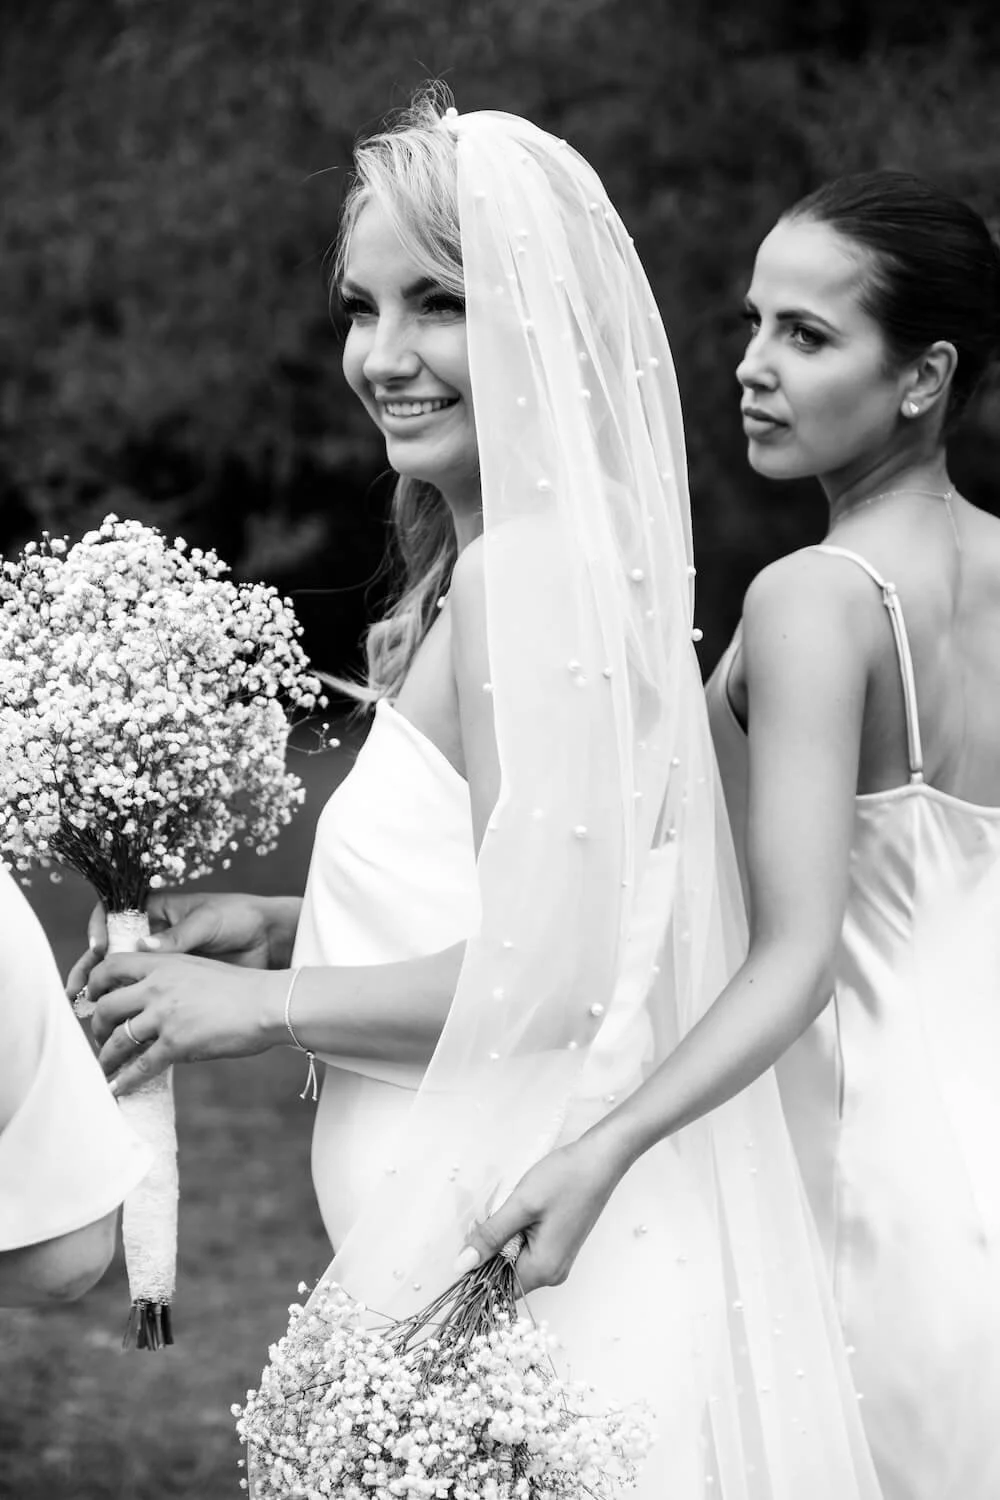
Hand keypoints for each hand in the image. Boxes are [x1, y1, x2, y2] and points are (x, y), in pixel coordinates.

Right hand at [66, 891, 300, 998]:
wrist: (272, 942)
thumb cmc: (240, 919)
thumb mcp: (208, 922)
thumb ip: (178, 935)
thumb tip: (144, 944)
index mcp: (157, 912)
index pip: (113, 916)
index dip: (99, 929)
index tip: (98, 947)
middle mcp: (152, 937)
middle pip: (108, 954)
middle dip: (89, 973)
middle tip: (75, 993)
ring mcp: (161, 965)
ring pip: (121, 981)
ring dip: (103, 999)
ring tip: (88, 1016)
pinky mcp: (172, 988)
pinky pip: (144, 1000)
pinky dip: (131, 1015)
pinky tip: (120, 1030)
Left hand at [88, 951, 284, 1096]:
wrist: (268, 1003)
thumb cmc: (241, 988)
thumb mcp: (198, 969)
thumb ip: (169, 978)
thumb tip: (148, 999)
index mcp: (163, 963)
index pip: (111, 965)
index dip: (94, 983)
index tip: (93, 999)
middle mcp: (158, 986)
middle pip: (106, 1006)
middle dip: (98, 1027)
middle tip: (101, 1038)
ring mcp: (166, 1015)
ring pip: (119, 1039)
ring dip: (106, 1058)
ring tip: (105, 1068)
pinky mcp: (177, 1043)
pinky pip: (141, 1066)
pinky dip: (124, 1081)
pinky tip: (117, 1089)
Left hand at [454, 1134, 623, 1294]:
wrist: (600, 1159)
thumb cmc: (565, 1179)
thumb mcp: (521, 1205)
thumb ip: (490, 1237)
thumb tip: (462, 1265)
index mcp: (543, 1270)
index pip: (496, 1288)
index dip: (475, 1270)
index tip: (466, 1242)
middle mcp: (552, 1273)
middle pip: (504, 1275)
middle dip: (489, 1249)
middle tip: (489, 1215)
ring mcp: (557, 1260)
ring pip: (514, 1260)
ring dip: (502, 1238)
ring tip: (509, 1207)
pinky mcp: (558, 1246)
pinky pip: (526, 1250)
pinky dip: (515, 1233)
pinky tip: (520, 1209)